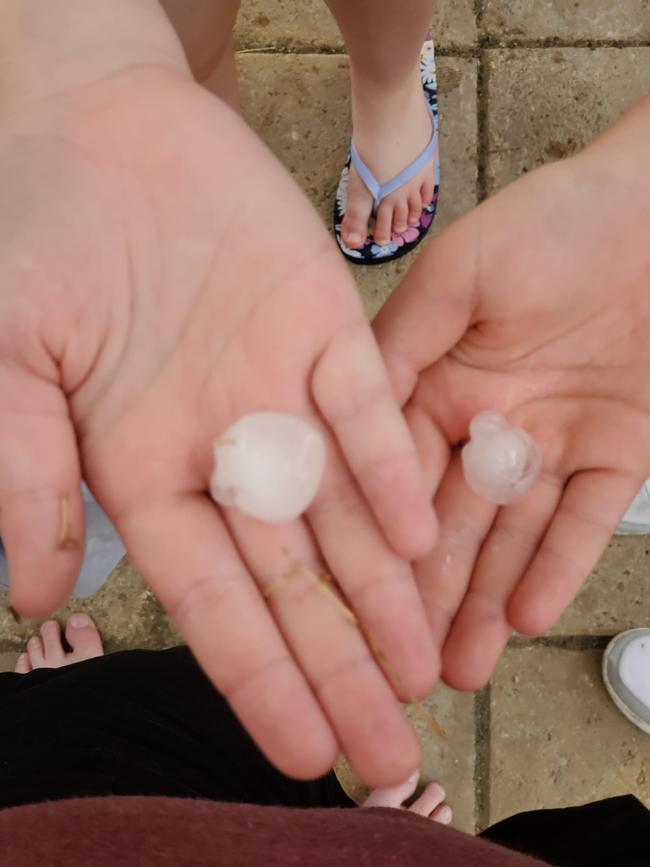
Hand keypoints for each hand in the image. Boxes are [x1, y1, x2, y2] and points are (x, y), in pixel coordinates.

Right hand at [0, 2, 437, 785]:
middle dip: (342, 669)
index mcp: (148, 474)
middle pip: (293, 584)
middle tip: (392, 756)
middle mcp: (226, 452)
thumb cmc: (37, 242)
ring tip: (427, 673)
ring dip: (384, 594)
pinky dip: (388, 466)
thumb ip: (23, 477)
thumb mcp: (8, 365)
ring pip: (345, 515)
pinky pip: (366, 407)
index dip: (259, 679)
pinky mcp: (326, 326)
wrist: (102, 132)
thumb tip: (35, 598)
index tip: (304, 753)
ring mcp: (281, 394)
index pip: (212, 604)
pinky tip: (421, 534)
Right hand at [375, 96, 649, 690]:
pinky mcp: (617, 456)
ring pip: (510, 537)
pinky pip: (584, 521)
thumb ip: (401, 345)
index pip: (393, 475)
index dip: (373, 538)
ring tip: (457, 668)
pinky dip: (558, 567)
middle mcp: (486, 424)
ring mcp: (552, 445)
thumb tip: (344, 419)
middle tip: (400, 662)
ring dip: (482, 601)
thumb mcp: (460, 275)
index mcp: (436, 383)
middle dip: (424, 593)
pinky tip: (524, 617)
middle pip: (447, 522)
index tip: (350, 597)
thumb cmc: (557, 223)